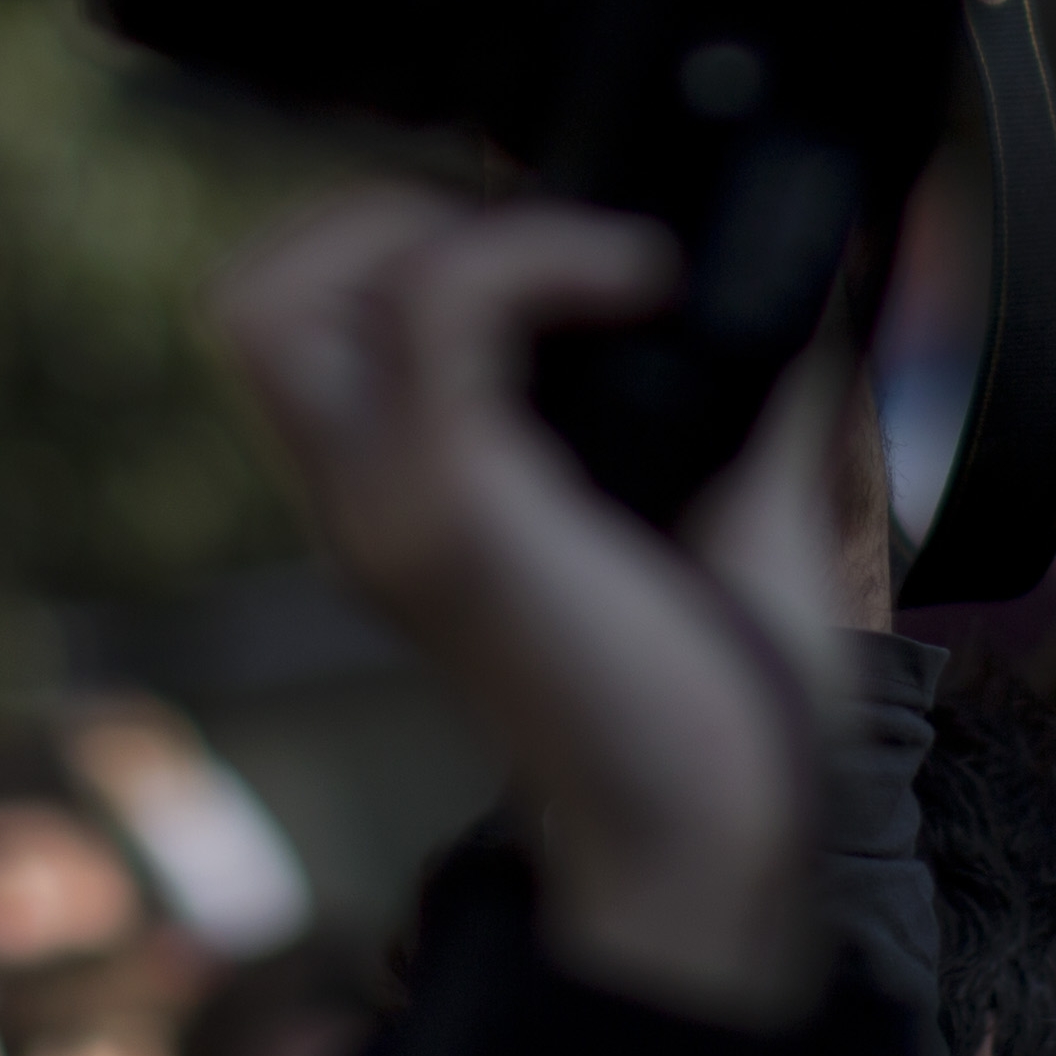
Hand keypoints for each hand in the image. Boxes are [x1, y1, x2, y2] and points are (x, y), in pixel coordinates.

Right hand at [209, 188, 836, 1026]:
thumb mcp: (720, 490)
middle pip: (251, 298)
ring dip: (434, 229)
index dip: (395, 236)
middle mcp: (363, 503)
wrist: (728, 838)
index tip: (548, 235)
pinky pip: (439, 316)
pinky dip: (537, 253)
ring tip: (578, 256)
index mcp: (402, 495)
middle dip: (384, 217)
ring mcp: (388, 514)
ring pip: (282, 297)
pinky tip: (642, 278)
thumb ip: (732, 376)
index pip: (297, 321)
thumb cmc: (731, 691)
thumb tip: (804, 257)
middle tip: (544, 242)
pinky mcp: (452, 520)